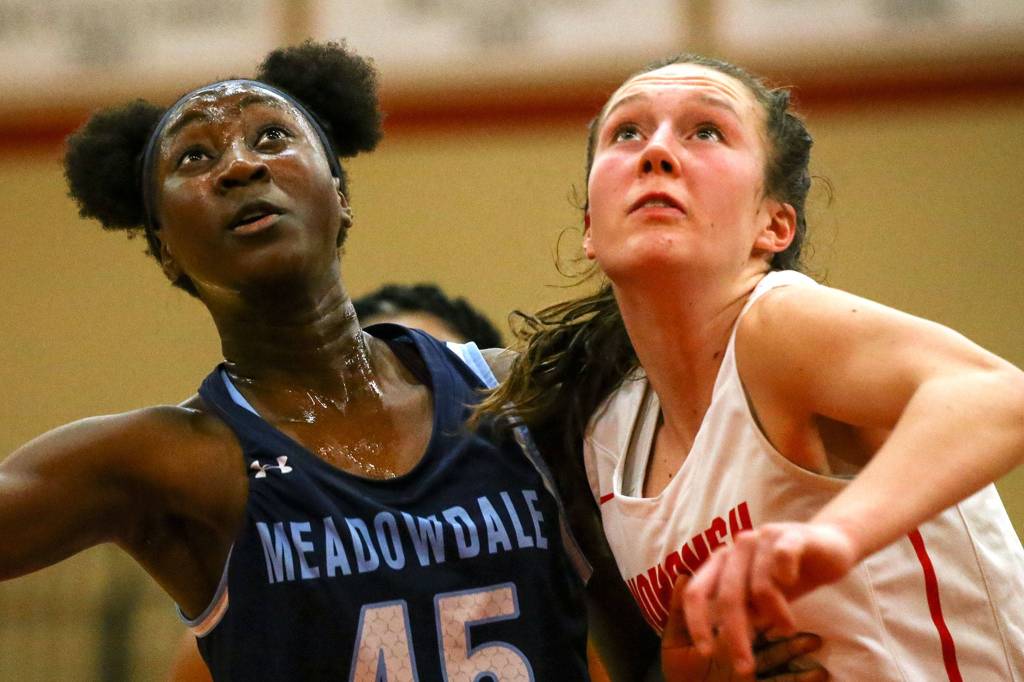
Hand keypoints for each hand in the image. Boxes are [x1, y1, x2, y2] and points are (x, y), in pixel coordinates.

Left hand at [682, 523, 855, 674]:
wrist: (830, 546)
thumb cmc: (789, 575)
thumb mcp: (759, 598)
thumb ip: (740, 611)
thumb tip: (718, 639)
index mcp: (723, 561)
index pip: (697, 591)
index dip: (697, 622)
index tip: (706, 651)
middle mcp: (738, 547)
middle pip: (729, 596)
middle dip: (736, 636)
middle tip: (746, 666)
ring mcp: (763, 537)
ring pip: (760, 587)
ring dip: (775, 615)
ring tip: (788, 627)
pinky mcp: (791, 535)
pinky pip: (783, 558)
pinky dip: (787, 579)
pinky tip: (792, 585)